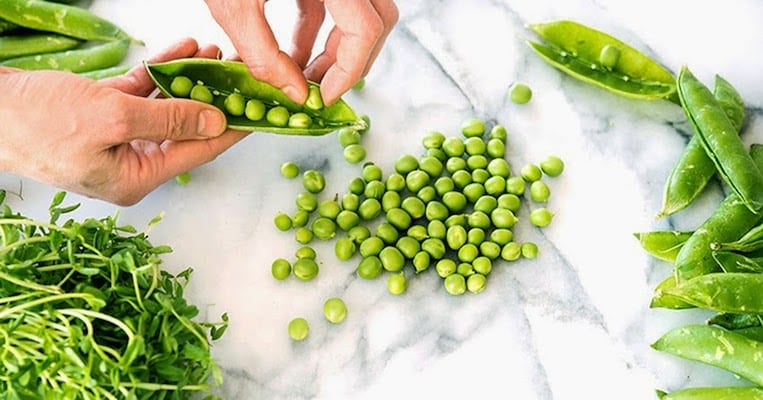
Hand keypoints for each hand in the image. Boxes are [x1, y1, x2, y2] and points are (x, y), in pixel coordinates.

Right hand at [0, 38, 246, 205]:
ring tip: (213, 53)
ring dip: (188, 80)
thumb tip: (215, 122)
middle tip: (238, 74)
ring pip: (165, 108)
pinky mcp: (101, 115)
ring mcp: (116, 139)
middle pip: (185, 129)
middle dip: (211, 97)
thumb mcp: (114, 119)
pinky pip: (142, 94)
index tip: (258, 112)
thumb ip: (170, 122)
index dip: (231, 129)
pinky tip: (180, 52)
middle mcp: (130, 163)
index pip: (198, 152)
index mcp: (136, 179)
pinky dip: (159, 74)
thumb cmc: (40, 123)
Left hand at [204, 0, 397, 104]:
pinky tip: (295, 55)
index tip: (324, 98)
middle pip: (376, 22)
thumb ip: (264, 53)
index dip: (349, 71)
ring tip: (305, 78)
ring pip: (361, 15)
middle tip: (320, 91)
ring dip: (337, 50)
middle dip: (351, 62)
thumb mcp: (235, 3)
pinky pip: (336, 4)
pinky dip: (319, 32)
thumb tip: (295, 93)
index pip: (365, 30)